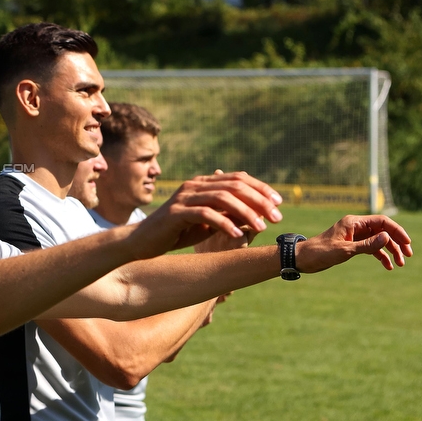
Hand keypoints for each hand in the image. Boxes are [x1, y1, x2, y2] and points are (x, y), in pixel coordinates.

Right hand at [137, 171, 282, 255]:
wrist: (142, 242)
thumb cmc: (177, 233)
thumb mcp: (208, 223)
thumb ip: (228, 214)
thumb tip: (257, 214)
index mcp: (203, 183)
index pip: (238, 178)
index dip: (261, 188)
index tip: (279, 203)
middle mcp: (194, 185)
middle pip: (234, 185)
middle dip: (259, 200)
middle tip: (276, 216)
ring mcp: (184, 197)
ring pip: (222, 197)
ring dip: (246, 212)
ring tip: (261, 227)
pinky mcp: (176, 212)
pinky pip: (205, 213)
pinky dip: (224, 223)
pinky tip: (237, 233)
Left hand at [296, 215, 411, 272]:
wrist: (302, 258)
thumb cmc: (320, 252)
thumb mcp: (345, 250)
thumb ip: (367, 245)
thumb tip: (387, 238)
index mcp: (354, 222)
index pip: (382, 221)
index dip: (397, 231)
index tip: (408, 243)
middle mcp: (356, 226)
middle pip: (383, 231)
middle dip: (397, 242)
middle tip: (408, 255)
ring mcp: (354, 236)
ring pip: (378, 240)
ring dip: (390, 251)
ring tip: (400, 264)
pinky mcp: (352, 245)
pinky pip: (371, 248)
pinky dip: (380, 256)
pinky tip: (388, 266)